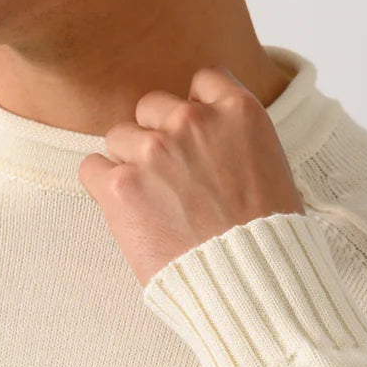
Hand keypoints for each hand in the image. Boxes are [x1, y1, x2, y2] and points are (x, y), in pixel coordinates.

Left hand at [76, 64, 304, 287]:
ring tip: (153, 204)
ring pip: (119, 137)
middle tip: (172, 181)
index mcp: (239, 112)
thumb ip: (237, 142)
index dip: (195, 110)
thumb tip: (215, 142)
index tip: (195, 139)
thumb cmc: (269, 241)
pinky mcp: (120, 184)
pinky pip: (91, 168)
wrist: (250, 286)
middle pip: (152, 106)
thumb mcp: (274, 171)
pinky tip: (126, 213)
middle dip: (158, 138)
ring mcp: (154, 150)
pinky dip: (103, 188)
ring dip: (129, 164)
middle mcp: (193, 120)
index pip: (203, 80)